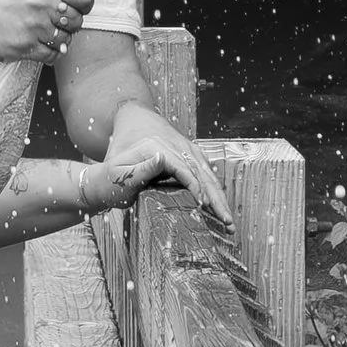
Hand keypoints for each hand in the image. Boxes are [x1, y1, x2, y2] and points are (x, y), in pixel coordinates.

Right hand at [0, 0, 93, 59]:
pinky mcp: (26, 46)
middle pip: (78, 21)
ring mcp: (34, 27)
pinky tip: (40, 40)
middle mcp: (43, 4)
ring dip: (60, 36)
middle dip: (70, 20)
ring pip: (66, 40)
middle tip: (56, 16)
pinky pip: (53, 55)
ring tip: (46, 28)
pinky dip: (50, 50)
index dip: (83, 2)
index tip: (75, 4)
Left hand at [93, 104, 232, 227]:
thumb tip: (162, 160)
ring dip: (220, 196)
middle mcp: (178, 146)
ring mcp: (186, 147)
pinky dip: (215, 189)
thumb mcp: (120, 168)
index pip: (184, 169)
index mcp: (160, 148)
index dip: (196, 187)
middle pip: (201, 173)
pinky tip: (221, 204)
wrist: (128, 125)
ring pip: (208, 174)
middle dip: (216, 198)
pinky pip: (205, 172)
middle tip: (227, 221)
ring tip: (229, 220)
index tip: (204, 205)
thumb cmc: (118, 155)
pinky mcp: (190, 152)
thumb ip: (140, 167)